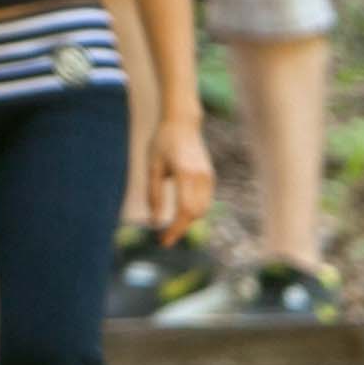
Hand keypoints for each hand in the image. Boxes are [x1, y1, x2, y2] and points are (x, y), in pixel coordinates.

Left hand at [147, 115, 215, 241]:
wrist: (182, 123)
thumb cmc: (162, 142)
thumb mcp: (152, 167)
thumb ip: (154, 194)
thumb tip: (153, 221)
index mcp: (185, 174)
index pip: (184, 211)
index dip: (175, 230)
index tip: (164, 242)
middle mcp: (201, 177)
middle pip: (195, 214)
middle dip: (181, 228)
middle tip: (164, 237)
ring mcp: (208, 177)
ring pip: (203, 210)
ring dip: (188, 221)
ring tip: (171, 226)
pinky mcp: (210, 176)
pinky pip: (205, 201)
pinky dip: (194, 211)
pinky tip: (180, 213)